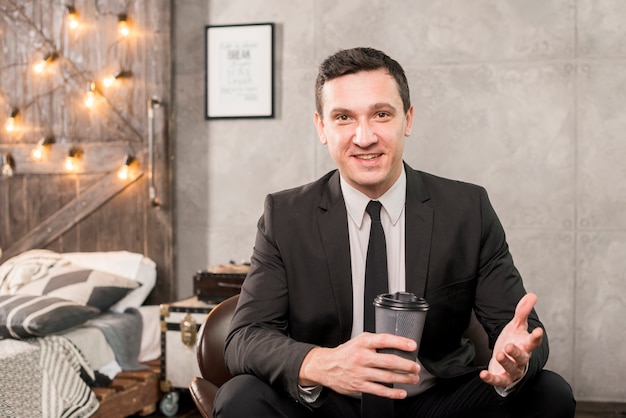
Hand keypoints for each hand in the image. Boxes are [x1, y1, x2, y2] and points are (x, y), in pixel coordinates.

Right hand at [299, 333, 419, 397]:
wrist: (326, 366)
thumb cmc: (345, 353)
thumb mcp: (358, 340)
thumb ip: (374, 341)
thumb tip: (395, 343)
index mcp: (363, 343)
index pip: (384, 340)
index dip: (400, 342)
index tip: (412, 345)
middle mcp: (362, 357)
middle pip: (389, 361)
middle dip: (406, 365)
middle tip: (416, 366)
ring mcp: (361, 372)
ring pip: (387, 377)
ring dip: (404, 378)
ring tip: (413, 378)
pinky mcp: (359, 385)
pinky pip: (379, 390)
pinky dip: (392, 393)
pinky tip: (402, 392)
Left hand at [480, 293, 543, 387]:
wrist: (507, 360)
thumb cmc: (515, 342)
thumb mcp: (516, 326)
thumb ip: (523, 312)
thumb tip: (532, 295)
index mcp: (526, 345)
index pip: (534, 342)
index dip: (536, 337)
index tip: (539, 330)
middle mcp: (521, 359)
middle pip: (522, 357)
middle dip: (516, 352)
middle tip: (508, 346)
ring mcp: (513, 370)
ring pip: (512, 368)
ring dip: (505, 362)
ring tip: (499, 354)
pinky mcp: (502, 378)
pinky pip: (498, 380)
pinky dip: (491, 379)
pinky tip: (483, 374)